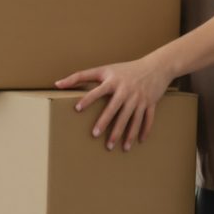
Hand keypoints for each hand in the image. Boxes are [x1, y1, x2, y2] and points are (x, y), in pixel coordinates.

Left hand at [55, 58, 170, 150]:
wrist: (157, 66)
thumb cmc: (125, 69)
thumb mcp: (104, 69)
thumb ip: (80, 77)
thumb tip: (56, 84)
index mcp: (113, 82)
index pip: (98, 91)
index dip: (87, 99)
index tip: (77, 109)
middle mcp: (126, 91)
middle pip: (115, 109)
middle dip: (106, 122)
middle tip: (96, 135)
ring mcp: (140, 98)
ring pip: (132, 118)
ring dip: (126, 133)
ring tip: (120, 147)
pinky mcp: (151, 103)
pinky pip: (147, 119)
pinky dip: (144, 130)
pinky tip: (138, 142)